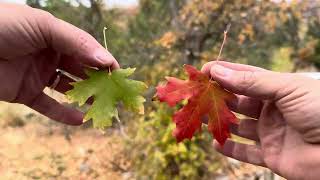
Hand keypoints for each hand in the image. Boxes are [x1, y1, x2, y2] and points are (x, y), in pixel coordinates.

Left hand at [0, 3, 118, 124]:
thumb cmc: (3, 25)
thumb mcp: (43, 26)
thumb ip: (76, 42)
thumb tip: (107, 60)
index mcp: (57, 36)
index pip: (87, 51)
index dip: (104, 62)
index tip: (120, 75)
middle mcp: (51, 55)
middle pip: (81, 71)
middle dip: (98, 82)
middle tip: (115, 95)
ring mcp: (39, 74)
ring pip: (68, 89)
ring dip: (85, 99)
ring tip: (101, 108)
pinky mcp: (26, 92)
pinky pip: (48, 105)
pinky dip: (63, 114)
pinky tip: (79, 120)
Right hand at [202, 61, 319, 179]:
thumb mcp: (286, 88)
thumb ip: (251, 81)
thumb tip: (218, 71)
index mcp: (277, 89)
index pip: (244, 77)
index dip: (224, 72)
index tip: (203, 71)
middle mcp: (271, 110)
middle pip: (238, 101)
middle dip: (218, 98)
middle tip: (197, 96)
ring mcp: (270, 132)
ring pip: (238, 126)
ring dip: (219, 122)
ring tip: (201, 118)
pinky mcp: (271, 155)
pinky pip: (246, 153)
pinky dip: (230, 149)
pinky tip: (216, 143)